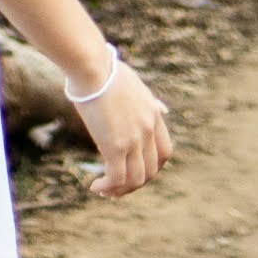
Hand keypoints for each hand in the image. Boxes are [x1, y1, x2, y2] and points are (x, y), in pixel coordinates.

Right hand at [75, 57, 172, 198]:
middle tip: (117, 186)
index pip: (165, 153)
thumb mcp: (137, 85)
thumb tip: (163, 109)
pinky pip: (117, 178)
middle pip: (152, 170)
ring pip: (136, 180)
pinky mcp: (115, 145)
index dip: (153, 167)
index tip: (135, 170)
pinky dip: (107, 187)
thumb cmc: (106, 70)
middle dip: (135, 183)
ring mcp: (133, 139)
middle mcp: (148, 130)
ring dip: (120, 191)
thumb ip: (150, 102)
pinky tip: (95, 186)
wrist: (92, 66)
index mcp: (154, 115)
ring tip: (104, 190)